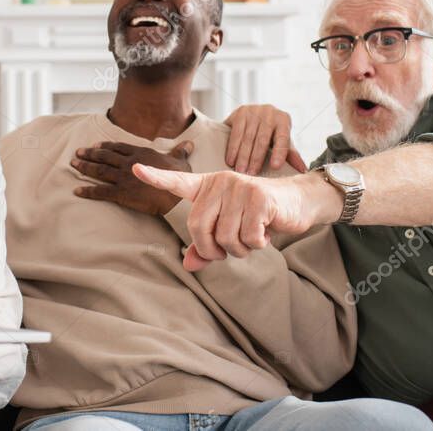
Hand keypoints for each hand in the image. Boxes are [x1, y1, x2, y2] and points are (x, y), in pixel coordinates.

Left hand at [71, 141, 193, 215]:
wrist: (176, 195)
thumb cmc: (180, 178)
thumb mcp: (180, 161)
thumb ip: (180, 152)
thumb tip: (189, 144)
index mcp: (140, 154)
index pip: (118, 147)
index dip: (105, 146)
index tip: (95, 145)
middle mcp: (128, 163)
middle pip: (105, 156)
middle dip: (90, 154)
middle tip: (77, 152)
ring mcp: (123, 178)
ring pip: (99, 171)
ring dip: (85, 167)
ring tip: (74, 164)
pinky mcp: (121, 193)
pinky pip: (100, 192)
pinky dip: (87, 191)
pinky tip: (77, 190)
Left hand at [131, 165, 334, 270]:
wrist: (297, 203)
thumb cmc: (258, 218)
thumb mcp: (230, 231)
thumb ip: (207, 246)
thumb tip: (188, 264)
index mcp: (209, 187)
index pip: (178, 181)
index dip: (156, 177)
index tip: (136, 169)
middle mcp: (220, 182)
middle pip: (198, 227)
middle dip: (212, 250)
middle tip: (228, 251)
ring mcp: (239, 186)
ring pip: (225, 237)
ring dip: (239, 249)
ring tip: (252, 237)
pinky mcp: (258, 197)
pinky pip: (247, 237)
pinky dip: (257, 244)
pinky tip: (265, 233)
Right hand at [224, 104, 306, 174]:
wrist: (254, 115)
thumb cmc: (271, 133)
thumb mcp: (282, 141)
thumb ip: (291, 154)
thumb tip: (303, 170)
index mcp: (283, 120)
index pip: (283, 138)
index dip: (279, 152)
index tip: (275, 167)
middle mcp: (270, 112)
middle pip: (262, 139)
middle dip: (256, 158)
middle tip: (250, 174)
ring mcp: (254, 110)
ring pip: (247, 137)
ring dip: (242, 156)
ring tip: (240, 171)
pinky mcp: (240, 112)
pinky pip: (236, 133)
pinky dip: (232, 148)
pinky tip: (231, 160)